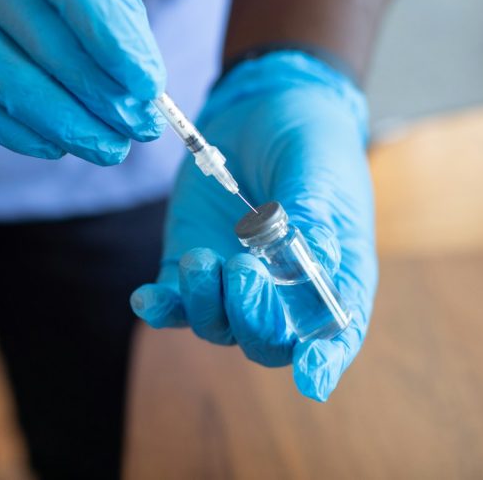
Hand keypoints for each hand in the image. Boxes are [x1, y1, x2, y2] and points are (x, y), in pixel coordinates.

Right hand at [0, 0, 163, 164]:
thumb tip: (133, 60)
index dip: (116, 42)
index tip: (149, 86)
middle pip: (42, 41)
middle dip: (100, 97)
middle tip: (140, 128)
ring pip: (3, 81)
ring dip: (64, 126)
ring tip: (106, 147)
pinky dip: (14, 129)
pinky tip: (52, 142)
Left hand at [131, 51, 376, 399]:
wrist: (263, 106)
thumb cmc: (310, 141)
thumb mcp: (319, 171)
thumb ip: (315, 217)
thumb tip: (313, 264)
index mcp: (334, 276)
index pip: (335, 335)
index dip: (325, 361)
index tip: (311, 375)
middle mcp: (285, 292)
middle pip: (268, 341)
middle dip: (253, 318)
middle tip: (241, 270)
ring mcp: (235, 282)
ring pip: (218, 326)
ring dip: (206, 304)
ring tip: (201, 259)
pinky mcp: (192, 265)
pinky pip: (173, 304)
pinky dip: (160, 306)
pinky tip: (147, 297)